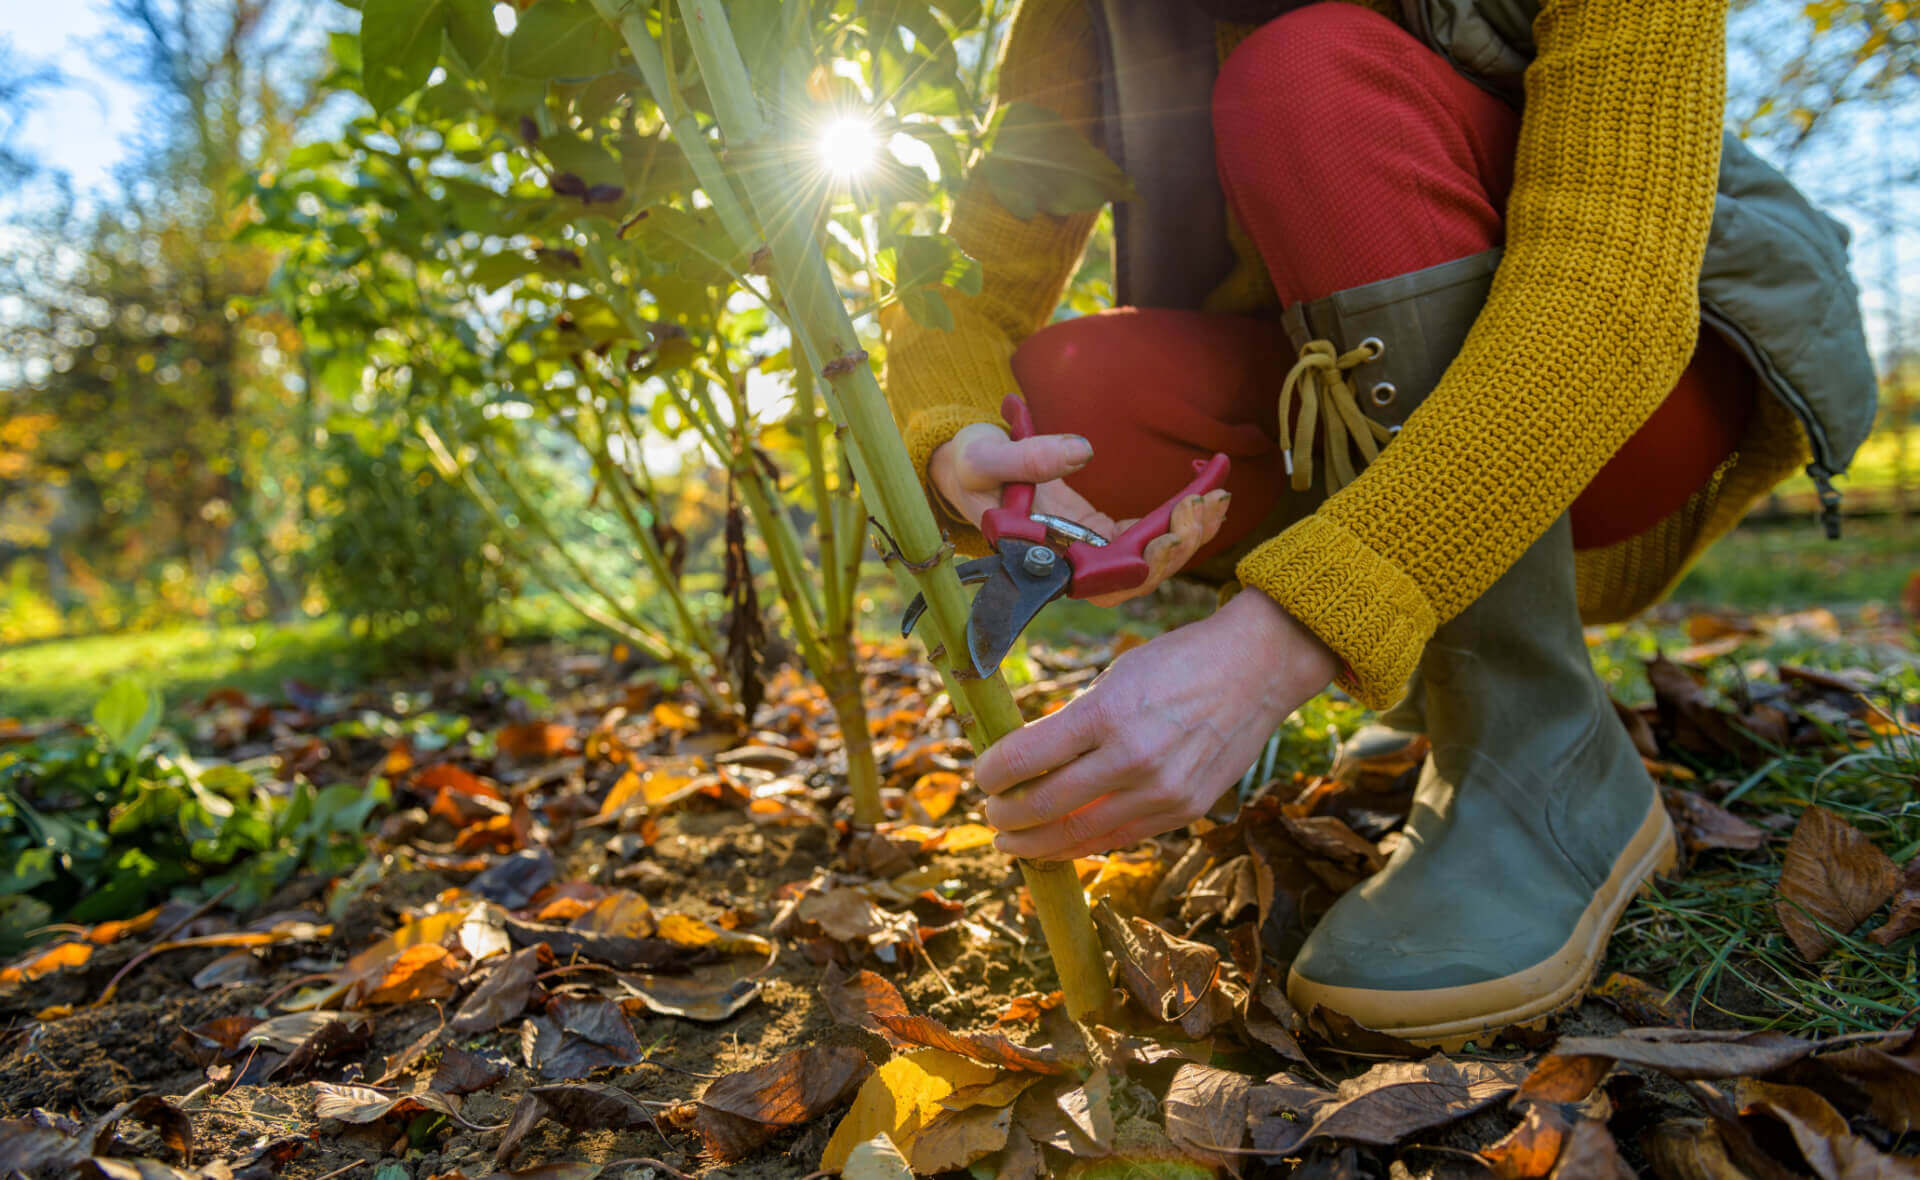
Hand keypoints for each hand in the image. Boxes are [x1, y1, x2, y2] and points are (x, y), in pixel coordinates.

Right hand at [929, 422, 1229, 605]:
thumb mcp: (987, 457)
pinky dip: (1181, 515)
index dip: (1143, 569)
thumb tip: (1084, 449)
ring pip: (1153, 558)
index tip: (1167, 537)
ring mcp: (1093, 551)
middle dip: (1180, 543)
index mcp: (1045, 563)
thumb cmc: (967, 467)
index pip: (1104, 585)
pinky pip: (1151, 533)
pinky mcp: (1104, 532)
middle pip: (1141, 575)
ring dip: (1190, 531)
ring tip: (1217, 493)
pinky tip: (1207, 488)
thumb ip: (1029, 456)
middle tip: (1205, 502)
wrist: (964, 468)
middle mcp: (1075, 566)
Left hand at [975, 590, 1338, 859]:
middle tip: (990, 815)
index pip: (1027, 758)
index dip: (993, 774)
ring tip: (1013, 842)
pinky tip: (1061, 842)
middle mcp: (1133, 758)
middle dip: (1006, 817)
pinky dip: (1083, 844)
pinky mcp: (1184, 811)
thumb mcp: (1115, 677)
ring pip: (1079, 835)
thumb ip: (1075, 721)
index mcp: (1107, 714)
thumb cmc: (1178, 663)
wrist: (1256, 669)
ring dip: (1037, 844)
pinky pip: (1120, 837)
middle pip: (1045, 805)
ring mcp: (1162, 791)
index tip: (982, 776)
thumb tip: (1027, 758)